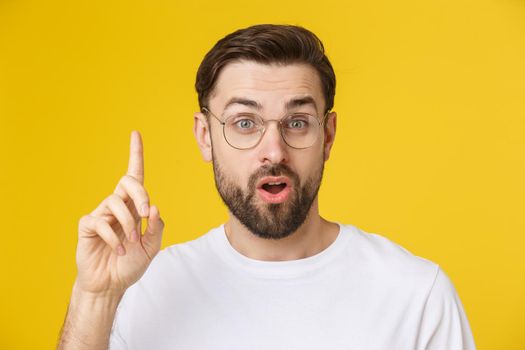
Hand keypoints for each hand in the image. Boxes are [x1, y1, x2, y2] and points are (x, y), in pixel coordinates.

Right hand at [75, 131, 163, 295]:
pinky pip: (99, 221)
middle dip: (140, 195)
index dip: (135, 154)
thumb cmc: (130, 263)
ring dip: (128, 224)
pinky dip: (112, 237)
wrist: (111, 285)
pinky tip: (117, 250)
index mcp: (133, 206)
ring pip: (115, 202)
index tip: (135, 134)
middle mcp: (117, 206)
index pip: (135, 175)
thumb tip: (154, 207)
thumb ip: (156, 227)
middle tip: (144, 215)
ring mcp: (101, 214)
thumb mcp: (152, 246)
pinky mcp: (88, 225)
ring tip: (130, 244)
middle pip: (127, 182)